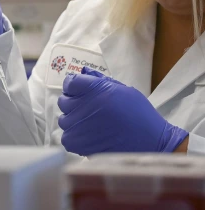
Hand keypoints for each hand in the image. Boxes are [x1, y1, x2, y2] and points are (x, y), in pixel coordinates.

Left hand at [58, 67, 187, 155]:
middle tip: (88, 109)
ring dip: (73, 121)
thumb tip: (83, 72)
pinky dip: (74, 138)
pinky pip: (66, 138)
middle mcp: (82, 104)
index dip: (74, 87)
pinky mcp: (78, 143)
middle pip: (63, 101)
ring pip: (64, 120)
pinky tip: (88, 137)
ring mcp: (78, 124)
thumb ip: (100, 80)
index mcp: (93, 88)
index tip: (81, 92)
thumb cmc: (139, 113)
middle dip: (73, 104)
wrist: (151, 141)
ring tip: (89, 125)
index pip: (69, 82)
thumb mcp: (122, 90)